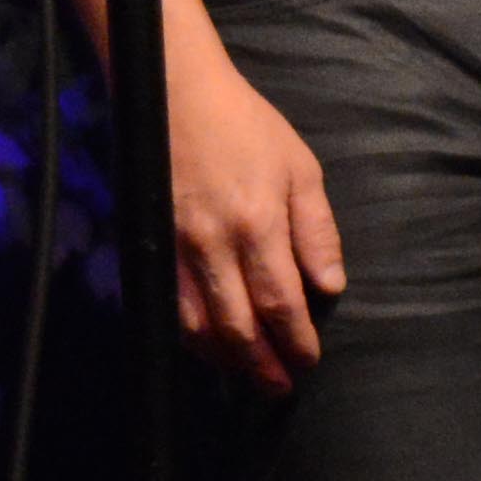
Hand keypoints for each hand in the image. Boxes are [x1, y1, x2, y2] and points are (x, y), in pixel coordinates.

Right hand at [163, 43, 347, 389]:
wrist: (175, 92)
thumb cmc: (246, 125)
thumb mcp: (300, 168)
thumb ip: (316, 231)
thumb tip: (329, 287)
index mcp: (258, 224)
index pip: (281, 303)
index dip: (296, 342)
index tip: (308, 362)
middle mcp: (214, 245)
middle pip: (237, 327)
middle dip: (262, 365)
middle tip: (280, 388)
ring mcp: (176, 248)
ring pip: (197, 326)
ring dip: (224, 360)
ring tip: (246, 375)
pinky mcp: (151, 244)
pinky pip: (168, 306)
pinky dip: (190, 336)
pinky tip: (208, 345)